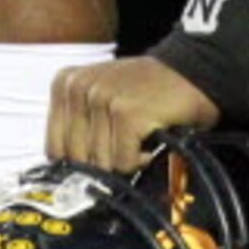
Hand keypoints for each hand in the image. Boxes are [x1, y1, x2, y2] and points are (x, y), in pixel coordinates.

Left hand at [47, 56, 220, 171]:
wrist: (193, 72)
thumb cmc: (147, 91)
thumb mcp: (102, 96)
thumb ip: (78, 126)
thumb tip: (67, 175)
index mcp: (65, 83)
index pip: (55, 147)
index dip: (81, 161)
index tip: (103, 155)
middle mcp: (78, 87)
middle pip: (77, 158)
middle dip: (104, 162)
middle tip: (126, 146)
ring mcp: (101, 98)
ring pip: (100, 162)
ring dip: (125, 160)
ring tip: (140, 138)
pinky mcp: (126, 113)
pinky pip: (123, 161)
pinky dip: (141, 160)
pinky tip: (151, 140)